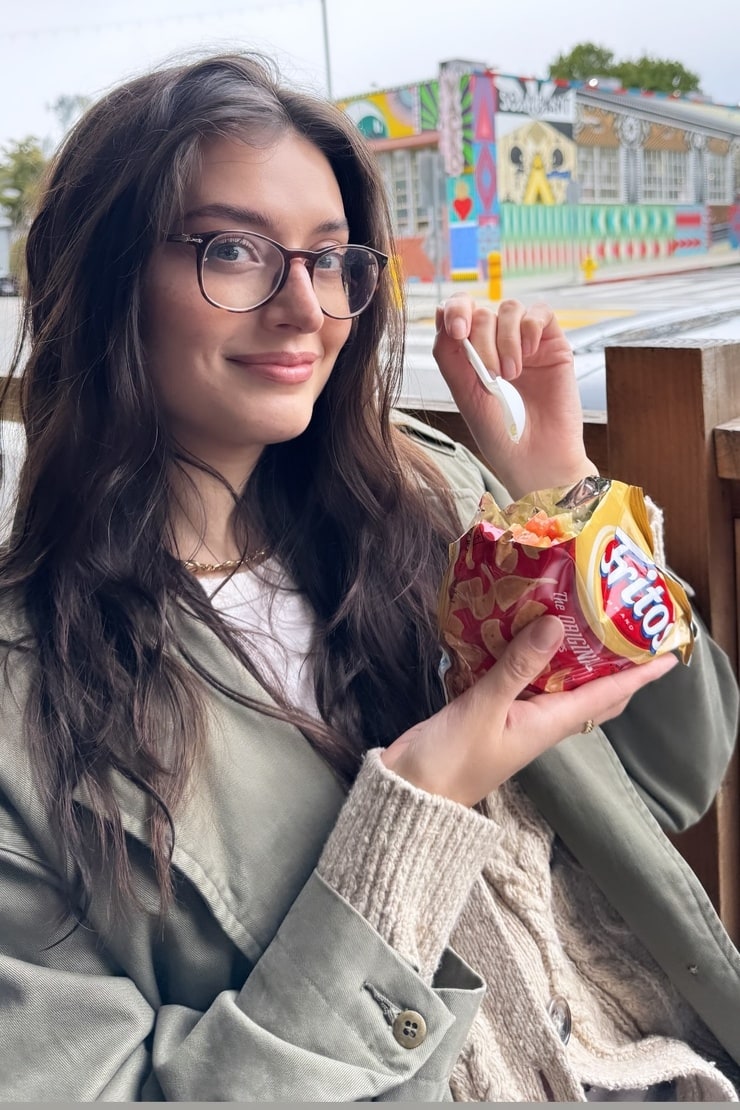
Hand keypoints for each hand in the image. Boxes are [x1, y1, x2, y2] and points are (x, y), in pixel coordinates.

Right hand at [381, 615, 677, 806]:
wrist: (411, 791)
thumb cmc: (452, 759)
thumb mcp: (485, 710)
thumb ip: (518, 666)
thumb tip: (557, 623)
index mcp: (550, 724)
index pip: (607, 695)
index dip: (639, 676)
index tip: (670, 654)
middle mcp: (542, 720)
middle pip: (592, 689)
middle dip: (615, 662)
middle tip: (627, 623)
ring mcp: (517, 716)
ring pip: (559, 681)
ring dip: (573, 653)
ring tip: (583, 615)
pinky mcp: (492, 709)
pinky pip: (525, 678)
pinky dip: (532, 654)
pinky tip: (523, 629)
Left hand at [432, 296, 596, 498]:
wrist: (536, 459)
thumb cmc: (500, 436)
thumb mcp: (465, 395)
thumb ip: (450, 356)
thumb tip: (439, 314)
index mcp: (473, 355)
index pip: (460, 313)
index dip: (455, 310)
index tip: (456, 331)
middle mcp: (498, 344)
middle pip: (483, 312)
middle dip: (482, 339)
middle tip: (491, 375)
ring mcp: (526, 343)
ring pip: (510, 309)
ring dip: (505, 339)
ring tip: (511, 374)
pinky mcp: (553, 345)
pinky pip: (541, 313)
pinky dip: (530, 328)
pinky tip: (528, 356)